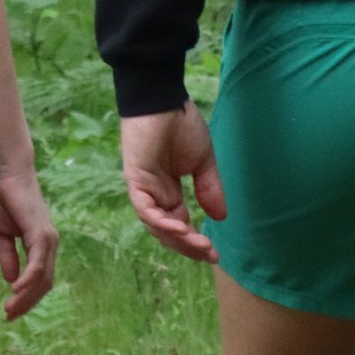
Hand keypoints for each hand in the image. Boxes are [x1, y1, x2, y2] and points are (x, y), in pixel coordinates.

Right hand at [0, 163, 59, 318]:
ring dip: (26, 296)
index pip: (40, 279)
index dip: (27, 297)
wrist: (8, 173)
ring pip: (42, 278)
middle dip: (27, 303)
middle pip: (44, 284)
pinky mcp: (41, 233)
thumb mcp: (2, 233)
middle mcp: (50, 245)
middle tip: (9, 316)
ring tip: (10, 309)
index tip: (10, 310)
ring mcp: (48, 240)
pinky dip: (28, 279)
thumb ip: (8, 255)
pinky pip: (37, 263)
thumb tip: (10, 280)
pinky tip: (16, 289)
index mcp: (42, 245)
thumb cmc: (5, 198)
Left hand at [120, 103, 226, 262]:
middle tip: (210, 254)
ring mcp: (143, 186)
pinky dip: (160, 221)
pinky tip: (180, 229)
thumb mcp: (203, 162)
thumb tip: (220, 218)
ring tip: (199, 245)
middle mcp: (154, 193)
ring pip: (155, 224)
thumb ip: (210, 189)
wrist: (165, 100)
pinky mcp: (135, 177)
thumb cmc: (182, 125)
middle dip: (188, 246)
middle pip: (166, 231)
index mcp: (168, 191)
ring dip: (177, 238)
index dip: (195, 242)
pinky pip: (144, 208)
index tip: (215, 254)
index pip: (178, 225)